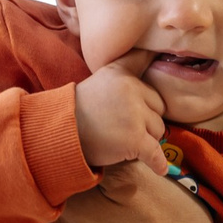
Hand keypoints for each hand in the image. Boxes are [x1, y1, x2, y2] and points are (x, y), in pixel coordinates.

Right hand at [75, 49, 165, 171]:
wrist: (60, 132)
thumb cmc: (82, 107)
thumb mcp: (105, 76)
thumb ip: (129, 64)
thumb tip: (154, 52)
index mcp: (124, 75)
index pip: (153, 89)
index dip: (148, 100)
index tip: (161, 91)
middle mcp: (132, 91)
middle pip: (159, 110)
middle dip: (147, 120)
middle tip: (122, 126)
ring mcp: (134, 116)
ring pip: (158, 131)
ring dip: (145, 139)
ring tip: (120, 138)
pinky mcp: (134, 139)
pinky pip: (155, 153)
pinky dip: (158, 163)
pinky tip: (161, 169)